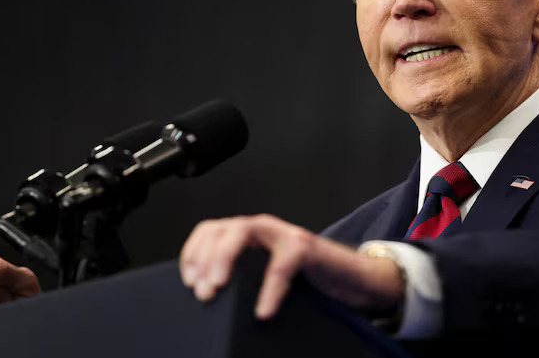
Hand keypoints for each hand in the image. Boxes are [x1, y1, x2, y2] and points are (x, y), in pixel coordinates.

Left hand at [180, 214, 403, 319]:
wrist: (350, 279)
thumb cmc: (306, 280)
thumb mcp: (264, 277)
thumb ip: (241, 278)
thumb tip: (206, 299)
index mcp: (248, 236)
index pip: (209, 231)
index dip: (192, 253)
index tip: (188, 281)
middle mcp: (262, 229)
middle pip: (221, 228)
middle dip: (204, 258)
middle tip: (202, 290)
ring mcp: (283, 234)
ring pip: (243, 231)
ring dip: (224, 258)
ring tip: (216, 287)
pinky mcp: (305, 247)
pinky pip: (281, 264)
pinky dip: (270, 289)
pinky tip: (263, 310)